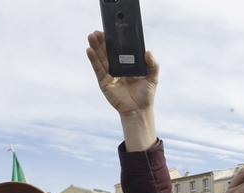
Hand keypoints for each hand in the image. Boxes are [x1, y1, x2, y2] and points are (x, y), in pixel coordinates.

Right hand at [86, 31, 158, 150]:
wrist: (139, 110)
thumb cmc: (146, 94)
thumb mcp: (153, 78)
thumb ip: (153, 65)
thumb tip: (148, 52)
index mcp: (128, 65)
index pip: (119, 50)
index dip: (115, 41)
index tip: (110, 31)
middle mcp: (117, 68)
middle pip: (108, 52)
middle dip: (102, 41)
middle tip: (98, 31)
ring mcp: (109, 74)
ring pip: (101, 58)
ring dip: (96, 47)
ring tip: (91, 36)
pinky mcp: (104, 82)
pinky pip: (98, 69)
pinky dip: (93, 59)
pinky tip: (89, 50)